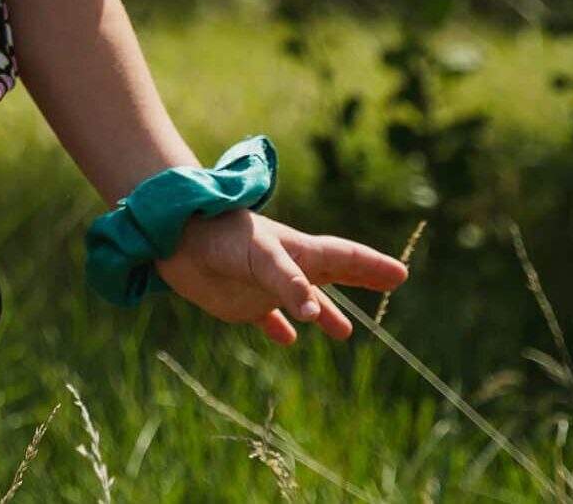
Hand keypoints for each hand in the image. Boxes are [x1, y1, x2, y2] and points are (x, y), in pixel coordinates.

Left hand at [153, 208, 407, 344]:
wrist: (171, 232)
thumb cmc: (218, 234)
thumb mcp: (258, 254)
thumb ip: (287, 281)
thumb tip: (316, 314)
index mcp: (296, 250)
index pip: (343, 257)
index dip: (372, 265)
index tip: (401, 273)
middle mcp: (284, 266)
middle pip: (330, 273)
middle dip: (360, 278)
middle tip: (391, 282)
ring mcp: (262, 284)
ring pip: (302, 299)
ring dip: (323, 312)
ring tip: (344, 333)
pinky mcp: (238, 300)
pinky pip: (265, 317)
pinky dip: (279, 327)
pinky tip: (288, 339)